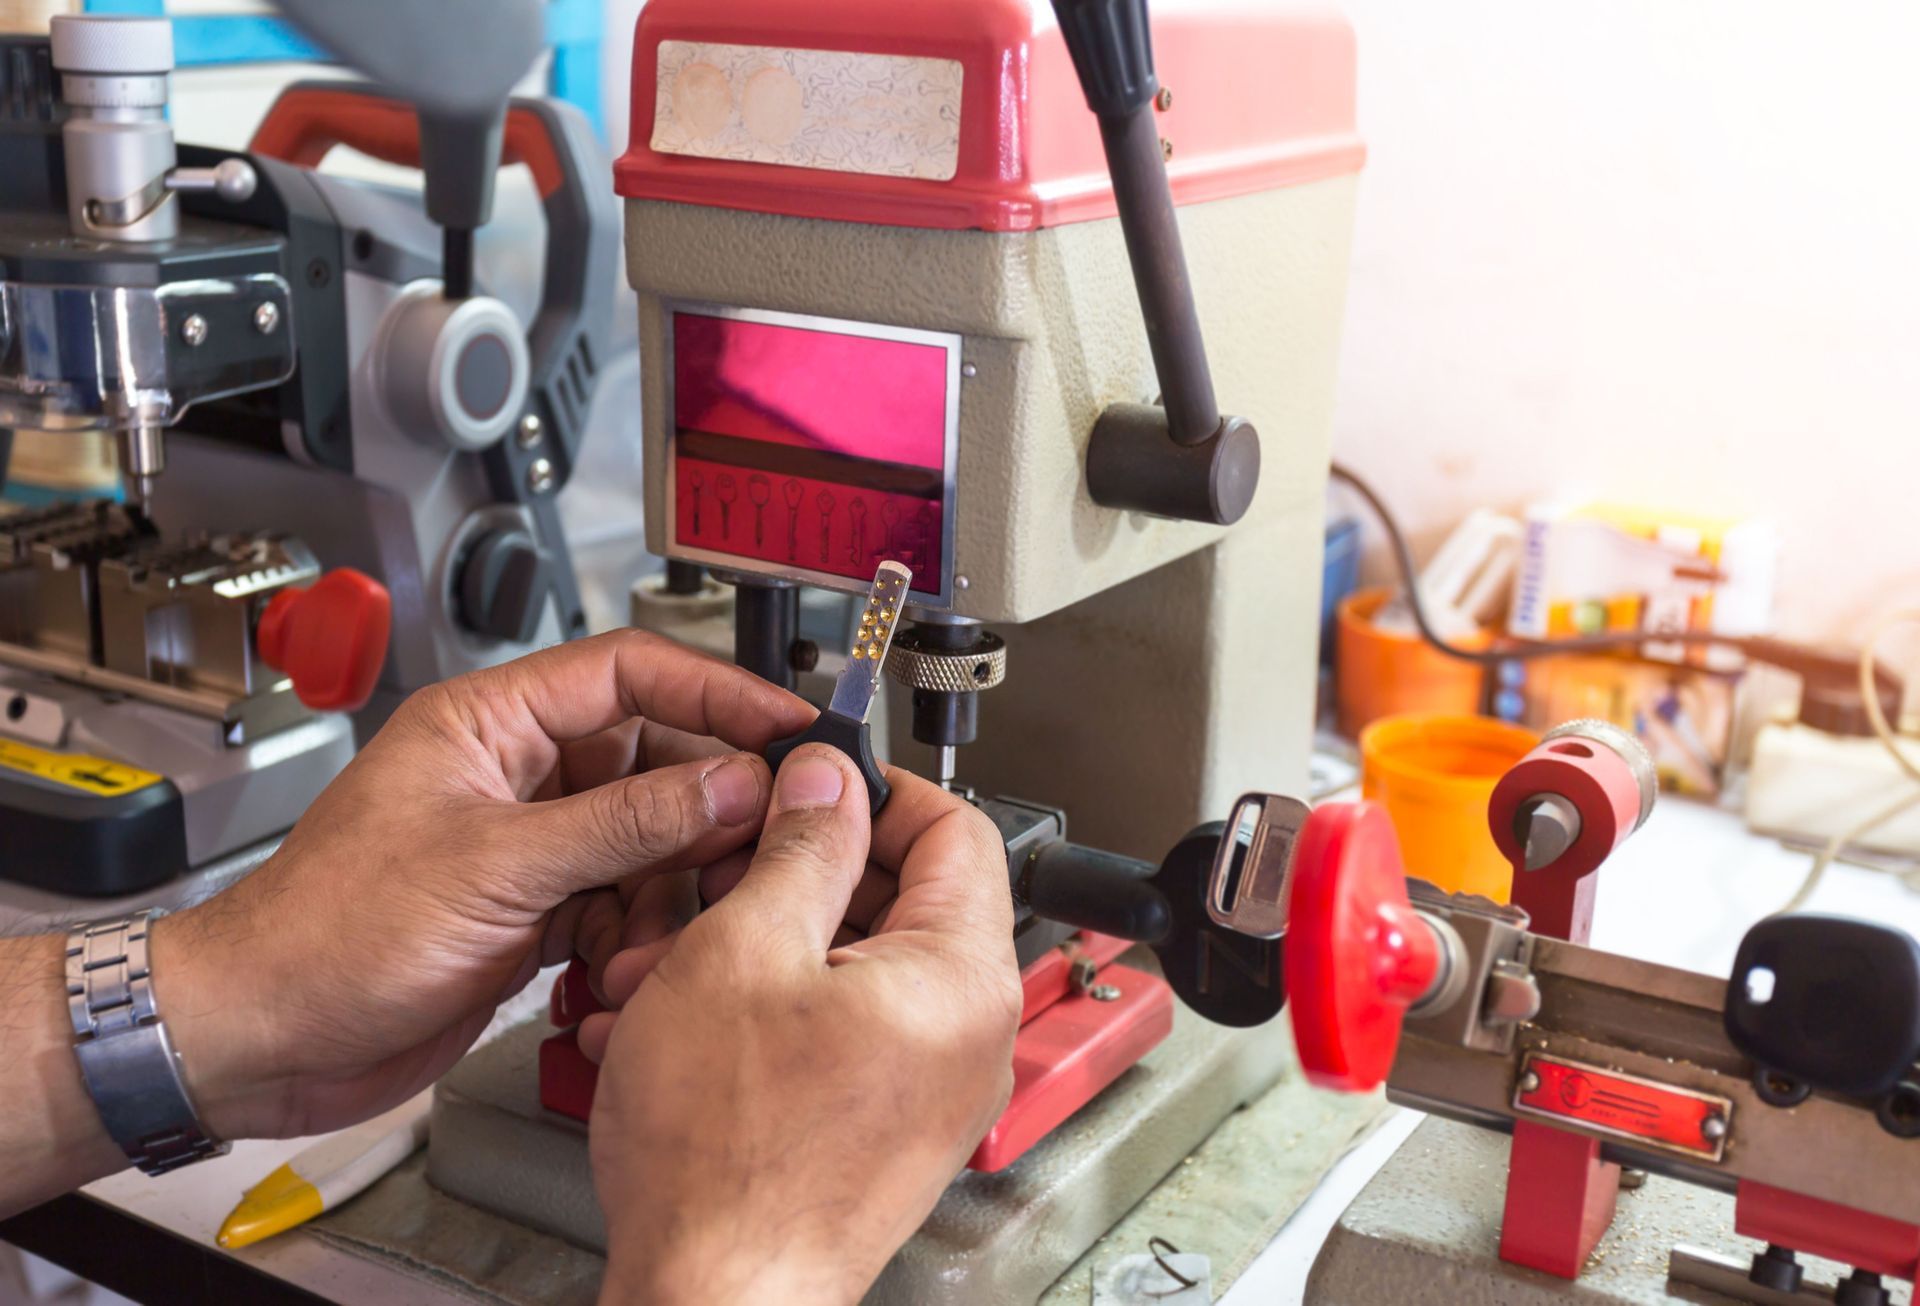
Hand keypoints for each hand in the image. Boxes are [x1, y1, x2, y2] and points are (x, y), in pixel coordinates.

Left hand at [150, 630, 812, 1141]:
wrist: (263, 1040)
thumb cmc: (327, 935)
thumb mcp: (497, 867)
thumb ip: (627, 823)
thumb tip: (734, 783)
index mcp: (491, 723)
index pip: (631, 672)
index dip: (718, 692)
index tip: (789, 724)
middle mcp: (517, 774)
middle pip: (655, 761)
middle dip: (708, 808)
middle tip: (768, 838)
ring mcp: (528, 845)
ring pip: (648, 842)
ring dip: (668, 891)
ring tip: (665, 932)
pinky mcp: (532, 911)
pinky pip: (621, 904)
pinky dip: (634, 937)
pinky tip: (620, 970)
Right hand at [581, 746, 1021, 1304]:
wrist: (711, 1302)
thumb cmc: (727, 1158)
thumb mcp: (743, 951)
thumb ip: (799, 847)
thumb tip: (829, 779)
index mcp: (961, 974)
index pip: (956, 826)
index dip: (875, 787)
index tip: (810, 781)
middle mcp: (966, 1033)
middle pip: (899, 896)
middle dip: (792, 875)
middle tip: (717, 870)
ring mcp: (928, 1087)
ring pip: (851, 967)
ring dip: (758, 946)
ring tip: (668, 960)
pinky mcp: (883, 1127)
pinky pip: (836, 1032)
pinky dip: (763, 1011)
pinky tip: (679, 1021)